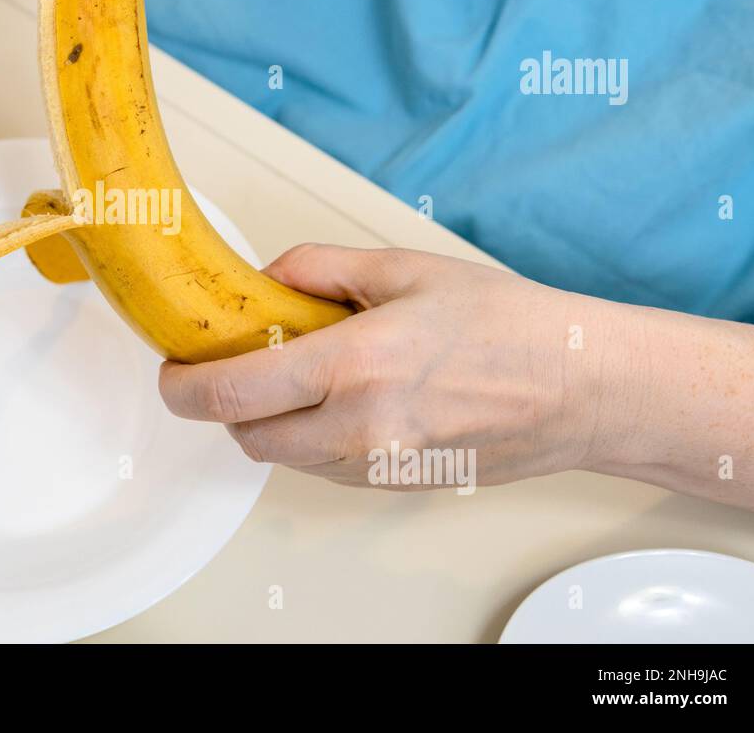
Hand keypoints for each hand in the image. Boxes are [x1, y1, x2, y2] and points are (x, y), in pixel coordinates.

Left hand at [159, 245, 620, 490]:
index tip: (172, 370)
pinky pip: (325, 467)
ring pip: (285, 456)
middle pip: (247, 435)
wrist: (581, 387)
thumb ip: (318, 269)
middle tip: (235, 363)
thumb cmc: (509, 324)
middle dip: (224, 404)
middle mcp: (363, 427)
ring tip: (304, 372)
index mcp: (358, 364)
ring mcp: (380, 466)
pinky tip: (345, 398)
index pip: (235, 391)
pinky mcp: (395, 485)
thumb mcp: (404, 269)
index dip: (184, 386)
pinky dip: (312, 437)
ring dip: (271, 419)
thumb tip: (263, 279)